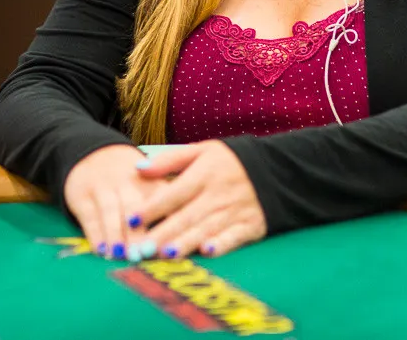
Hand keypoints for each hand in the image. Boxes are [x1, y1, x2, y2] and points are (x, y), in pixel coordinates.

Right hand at [64, 144, 167, 259]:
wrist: (94, 153)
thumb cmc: (134, 180)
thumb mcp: (153, 183)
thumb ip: (169, 207)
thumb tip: (188, 242)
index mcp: (152, 180)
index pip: (164, 199)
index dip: (168, 221)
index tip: (173, 246)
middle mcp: (129, 181)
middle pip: (135, 206)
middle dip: (139, 232)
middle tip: (144, 255)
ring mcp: (104, 187)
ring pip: (111, 211)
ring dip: (117, 234)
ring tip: (122, 256)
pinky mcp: (82, 194)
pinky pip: (90, 215)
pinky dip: (95, 233)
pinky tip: (101, 251)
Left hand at [132, 141, 266, 258]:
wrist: (275, 169)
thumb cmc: (228, 162)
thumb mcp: (201, 151)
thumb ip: (169, 160)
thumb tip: (137, 168)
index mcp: (205, 173)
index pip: (174, 192)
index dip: (153, 207)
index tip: (132, 220)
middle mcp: (219, 193)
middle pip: (187, 216)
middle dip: (162, 234)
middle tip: (140, 250)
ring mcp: (235, 210)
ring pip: (205, 229)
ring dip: (185, 243)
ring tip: (164, 255)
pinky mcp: (250, 225)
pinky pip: (234, 237)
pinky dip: (221, 245)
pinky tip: (206, 252)